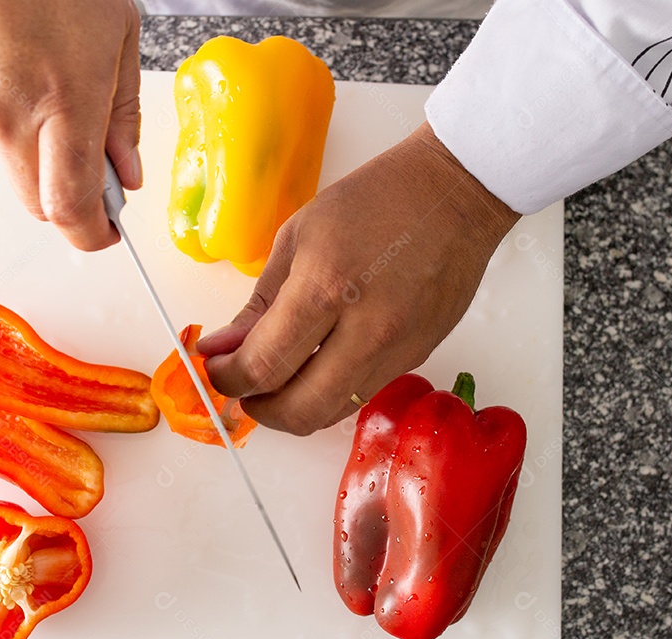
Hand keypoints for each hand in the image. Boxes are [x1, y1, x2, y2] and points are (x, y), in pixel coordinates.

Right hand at [0, 0, 141, 249]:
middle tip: (97, 166)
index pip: (72, 209)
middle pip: (38, 204)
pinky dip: (9, 115)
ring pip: (11, 163)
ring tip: (53, 80)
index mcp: (61, 101)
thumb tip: (127, 172)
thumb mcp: (116, 31)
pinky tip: (18, 64)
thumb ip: (122, 114)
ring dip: (39, 148)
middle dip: (70, 200)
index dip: (94, 234)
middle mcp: (6, 114)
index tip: (110, 232)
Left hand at [198, 122, 520, 435]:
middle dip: (259, 409)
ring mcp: (397, 348)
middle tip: (243, 387)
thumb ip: (259, 304)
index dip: (229, 379)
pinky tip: (317, 365)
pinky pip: (361, 393)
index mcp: (326, 285)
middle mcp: (366, 327)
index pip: (264, 365)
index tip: (216, 369)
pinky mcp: (417, 356)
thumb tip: (222, 347)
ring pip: (331, 411)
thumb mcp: (298, 237)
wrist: (455, 194)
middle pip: (299, 409)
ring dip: (293, 407)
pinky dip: (328, 390)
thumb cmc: (376, 201)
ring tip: (277, 378)